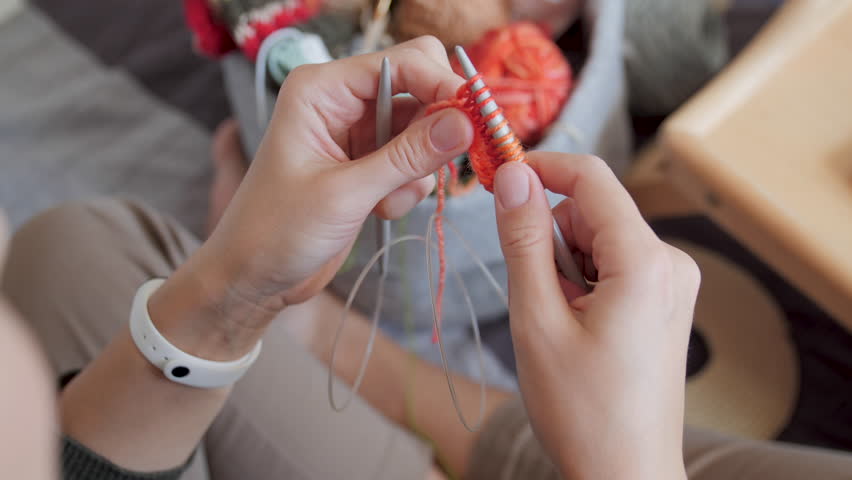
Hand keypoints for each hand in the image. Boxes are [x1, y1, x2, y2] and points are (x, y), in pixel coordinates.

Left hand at [148, 38, 472, 356]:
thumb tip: (465, 123)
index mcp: (323, 89)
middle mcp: (342, 101)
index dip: (443, 86)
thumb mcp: (345, 194)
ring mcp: (358, 133)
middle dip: (436, 127)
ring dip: (418, 168)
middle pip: (419, 88)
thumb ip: (407, 157)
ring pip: (424, 129)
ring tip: (386, 201)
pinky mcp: (369, 163)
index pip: (403, 63)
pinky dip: (409, 187)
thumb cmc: (276, 231)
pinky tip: (380, 211)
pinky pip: (414, 160)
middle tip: (439, 163)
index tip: (476, 121)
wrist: (254, 277)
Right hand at [492, 153, 698, 479]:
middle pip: (592, 211)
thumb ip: (523, 240)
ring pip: (599, 239)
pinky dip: (583, 283)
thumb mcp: (537, 319)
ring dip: (565, 267)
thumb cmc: (582, 410)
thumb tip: (512, 176)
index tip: (497, 177)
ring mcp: (672, 283)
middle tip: (534, 295)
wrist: (625, 474)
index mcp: (645, 262)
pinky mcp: (664, 300)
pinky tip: (578, 328)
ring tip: (559, 323)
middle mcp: (670, 263)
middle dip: (550, 238)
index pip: (590, 177)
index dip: (540, 168)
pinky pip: (613, 264)